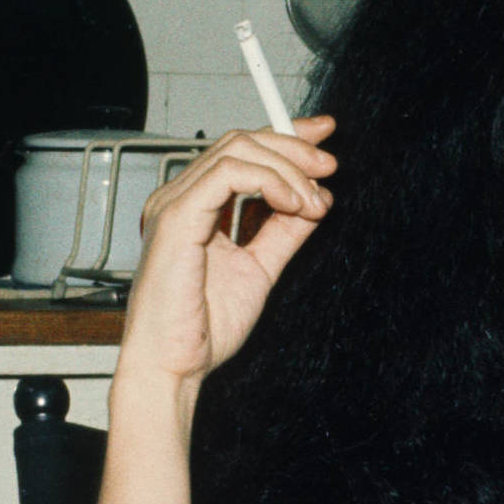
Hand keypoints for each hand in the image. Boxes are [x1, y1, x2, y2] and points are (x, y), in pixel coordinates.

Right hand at [117, 117, 335, 390]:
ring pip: (237, 150)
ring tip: (312, 201)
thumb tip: (316, 200)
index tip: (323, 140)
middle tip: (328, 167)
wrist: (175, 365)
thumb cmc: (202, 328)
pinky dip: (268, 180)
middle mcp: (180, 199)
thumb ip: (284, 232)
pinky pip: (228, 174)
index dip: (285, 138)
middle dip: (293, 147)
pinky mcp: (176, 217)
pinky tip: (291, 203)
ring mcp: (174, 204)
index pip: (241, 152)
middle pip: (241, 142)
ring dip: (287, 169)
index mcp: (195, 208)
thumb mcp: (260, 268)